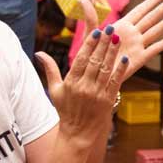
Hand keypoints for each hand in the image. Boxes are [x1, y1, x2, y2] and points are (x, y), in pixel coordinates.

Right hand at [35, 12, 122, 143]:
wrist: (78, 133)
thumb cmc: (66, 110)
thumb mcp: (54, 90)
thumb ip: (50, 69)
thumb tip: (38, 53)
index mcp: (71, 82)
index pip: (81, 59)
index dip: (90, 44)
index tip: (95, 32)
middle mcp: (84, 87)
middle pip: (95, 61)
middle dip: (103, 44)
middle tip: (110, 29)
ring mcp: (97, 94)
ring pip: (106, 69)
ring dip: (112, 53)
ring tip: (117, 38)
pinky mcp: (108, 100)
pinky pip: (115, 81)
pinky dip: (120, 69)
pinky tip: (124, 58)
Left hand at [98, 0, 162, 79]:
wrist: (95, 76)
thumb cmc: (92, 56)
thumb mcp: (90, 35)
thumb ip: (91, 18)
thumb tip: (83, 0)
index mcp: (122, 26)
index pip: (139, 11)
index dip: (151, 2)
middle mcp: (132, 34)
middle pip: (151, 18)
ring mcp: (137, 46)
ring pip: (156, 31)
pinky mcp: (140, 58)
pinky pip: (155, 49)